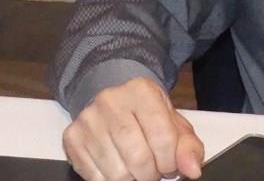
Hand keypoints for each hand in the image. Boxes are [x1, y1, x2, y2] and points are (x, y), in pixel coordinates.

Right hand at [62, 77, 203, 180]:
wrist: (112, 104)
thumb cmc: (146, 117)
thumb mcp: (174, 125)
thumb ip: (188, 147)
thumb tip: (191, 169)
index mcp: (141, 92)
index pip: (163, 138)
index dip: (170, 161)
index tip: (169, 164)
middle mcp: (110, 101)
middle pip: (138, 158)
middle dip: (150, 174)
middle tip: (152, 170)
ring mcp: (88, 119)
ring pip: (117, 173)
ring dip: (130, 178)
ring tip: (134, 167)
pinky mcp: (72, 137)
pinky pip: (95, 178)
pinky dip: (110, 180)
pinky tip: (116, 166)